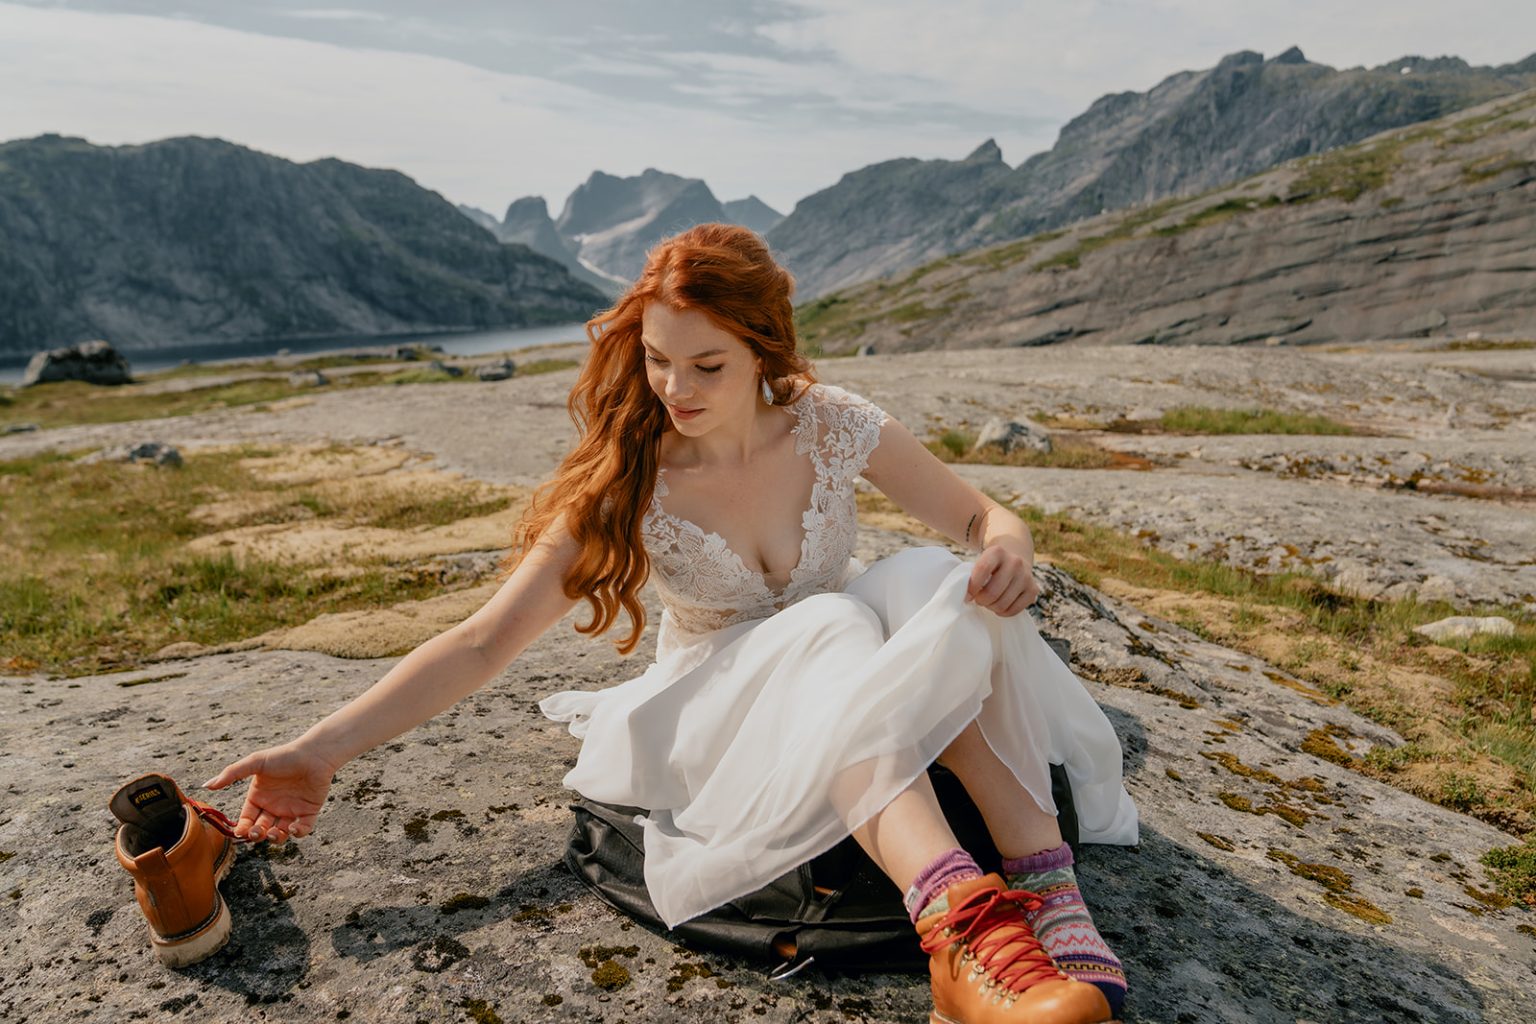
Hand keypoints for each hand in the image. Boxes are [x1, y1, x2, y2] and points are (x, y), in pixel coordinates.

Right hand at [202, 741, 337, 844]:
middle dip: (257, 835)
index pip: (247, 819)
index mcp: (259, 797)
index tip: (241, 831)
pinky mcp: (309, 812)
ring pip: (279, 833)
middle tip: (257, 832)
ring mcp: (291, 810)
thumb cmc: (284, 756)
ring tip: (273, 833)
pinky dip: (297, 833)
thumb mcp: (256, 763)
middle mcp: (273, 806)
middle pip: (261, 829)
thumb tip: (207, 785)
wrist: (314, 754)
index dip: (243, 828)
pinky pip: (302, 829)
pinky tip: (293, 828)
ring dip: (275, 838)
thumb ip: (232, 774)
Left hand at [964, 538, 1039, 616]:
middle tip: (979, 599)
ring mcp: (1026, 576)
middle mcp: (1015, 562)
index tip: (967, 595)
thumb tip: (967, 597)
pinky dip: (1003, 612)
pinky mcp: (1033, 590)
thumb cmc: (990, 566)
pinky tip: (999, 605)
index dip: (972, 587)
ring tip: (989, 601)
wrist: (1015, 559)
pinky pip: (1014, 610)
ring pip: (1002, 604)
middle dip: (981, 600)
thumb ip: (971, 576)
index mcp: (997, 552)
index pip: (982, 570)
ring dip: (991, 607)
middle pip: (992, 592)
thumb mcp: (980, 562)